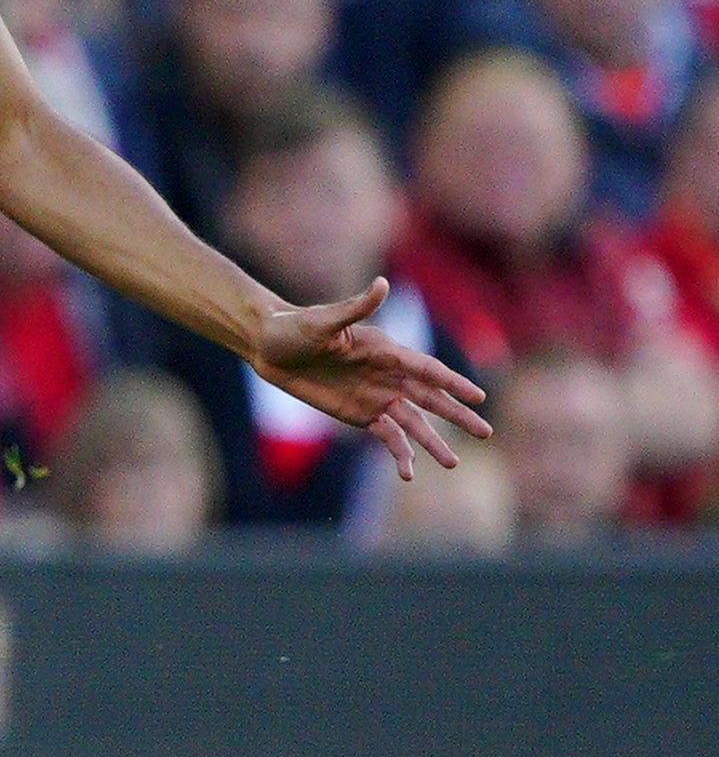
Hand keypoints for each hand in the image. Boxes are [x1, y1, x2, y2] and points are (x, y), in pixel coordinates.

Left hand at [251, 279, 492, 476]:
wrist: (269, 346)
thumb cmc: (296, 327)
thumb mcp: (323, 320)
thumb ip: (356, 307)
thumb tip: (382, 283)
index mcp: (386, 351)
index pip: (427, 369)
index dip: (453, 383)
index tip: (478, 396)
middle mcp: (389, 376)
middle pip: (431, 399)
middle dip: (457, 415)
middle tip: (486, 433)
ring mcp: (377, 397)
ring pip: (414, 423)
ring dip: (433, 442)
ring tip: (452, 463)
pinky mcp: (360, 414)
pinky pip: (386, 436)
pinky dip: (400, 453)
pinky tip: (408, 472)